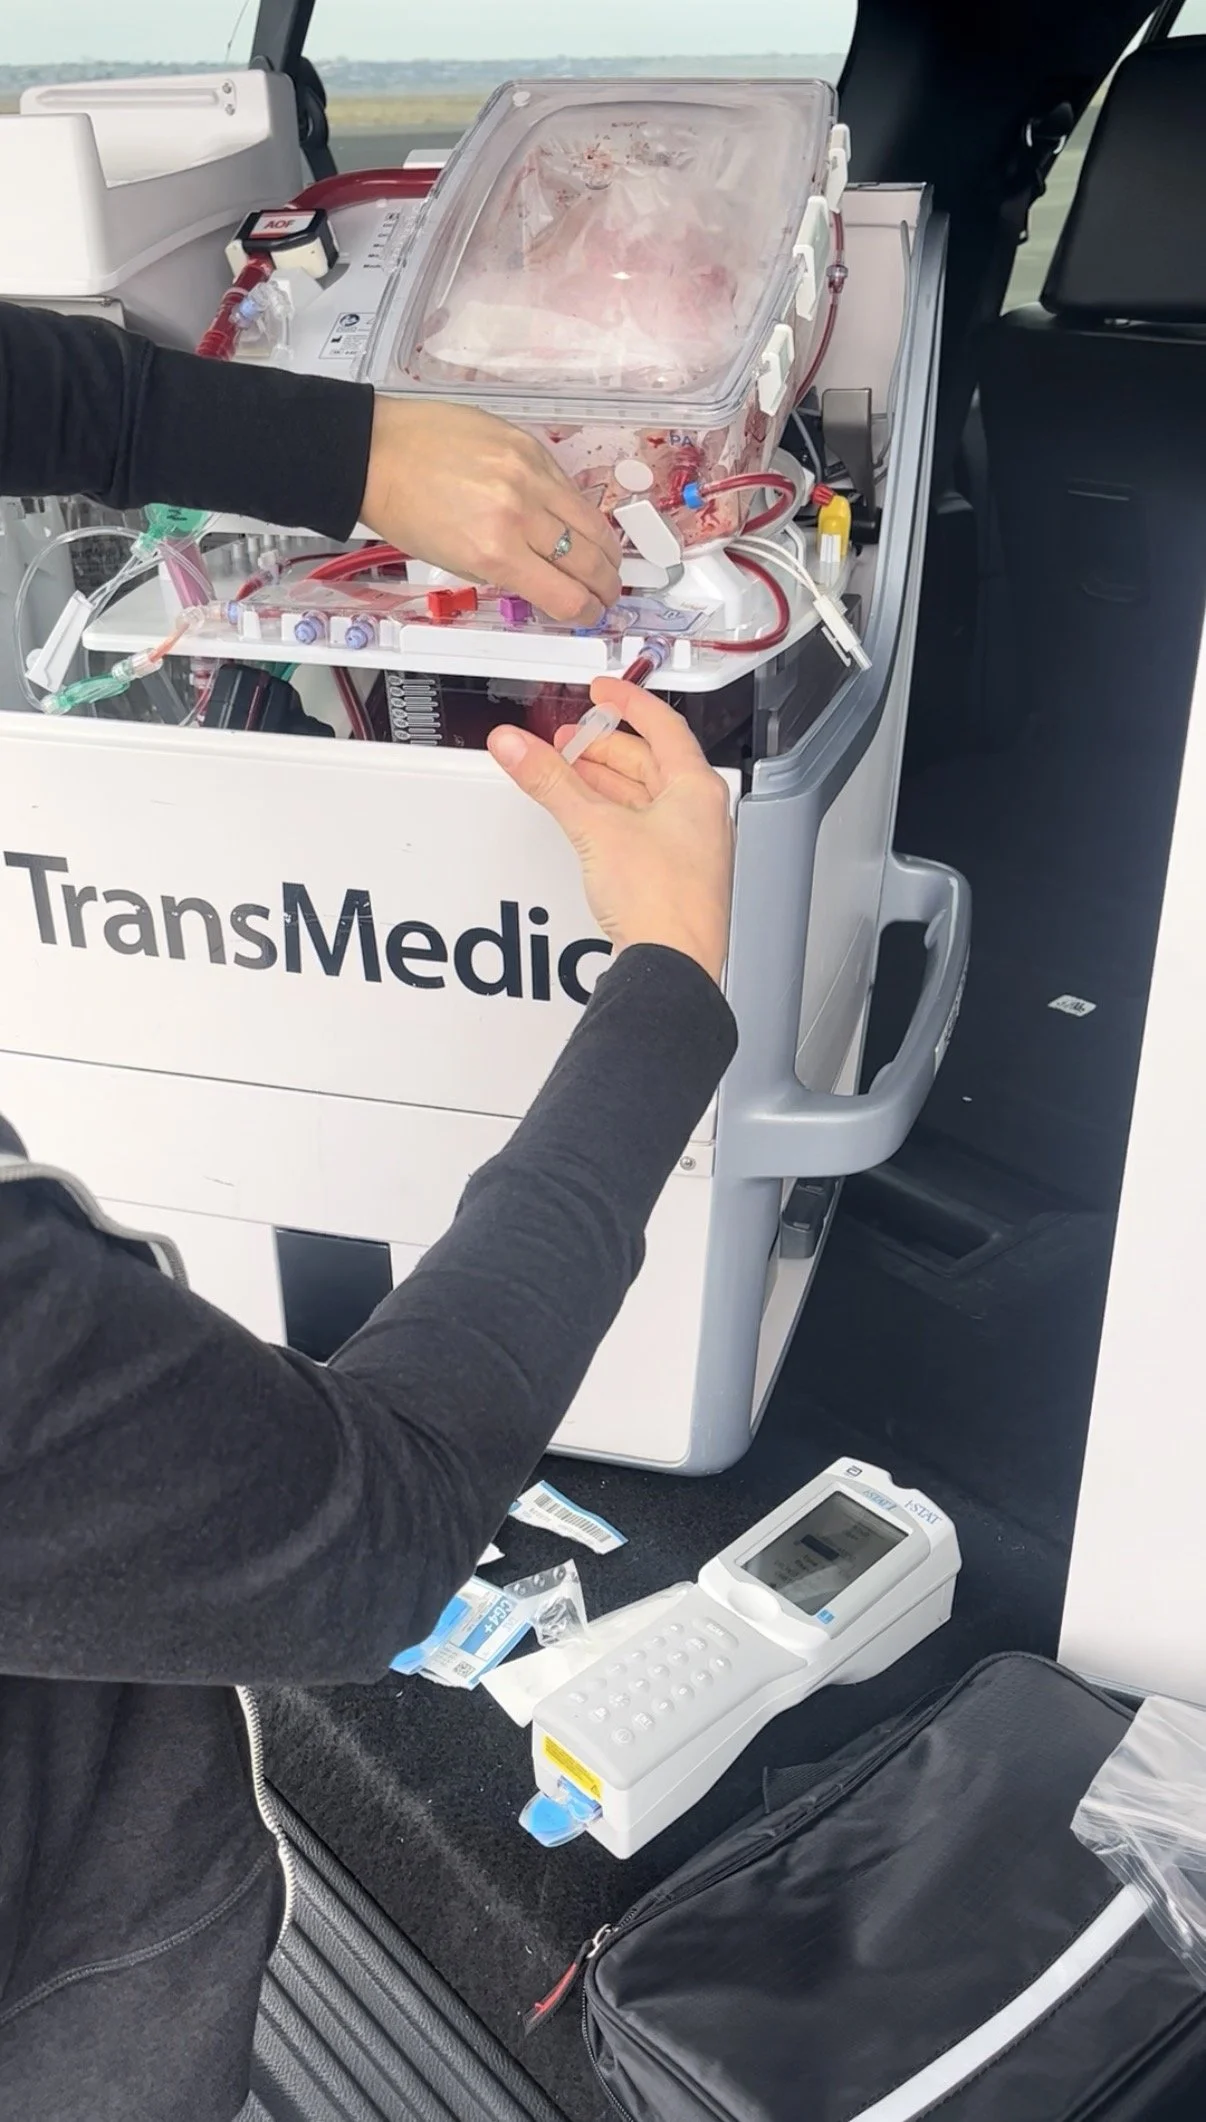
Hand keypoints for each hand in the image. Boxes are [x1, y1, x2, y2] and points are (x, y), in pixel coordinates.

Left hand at [360, 398, 621, 625]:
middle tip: (609, 593)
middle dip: (606, 585)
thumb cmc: (404, 509)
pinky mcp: (530, 445)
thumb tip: (545, 580)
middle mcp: (519, 514)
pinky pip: (569, 486)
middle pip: (588, 561)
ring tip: (608, 562)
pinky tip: (579, 522)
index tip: (589, 614)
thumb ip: (505, 570)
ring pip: (591, 522)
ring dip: (606, 550)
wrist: (377, 451)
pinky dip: (579, 511)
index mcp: (495, 552)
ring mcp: (529, 475)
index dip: (585, 613)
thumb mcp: (454, 561)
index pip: (565, 596)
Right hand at [487, 680, 733, 985]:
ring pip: (644, 799)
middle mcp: (701, 817)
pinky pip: (640, 832)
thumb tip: (518, 746)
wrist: (672, 966)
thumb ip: (550, 782)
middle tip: (569, 741)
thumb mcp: (594, 826)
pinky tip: (588, 824)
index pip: (663, 726)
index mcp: (696, 790)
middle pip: (649, 764)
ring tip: (568, 777)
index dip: (628, 702)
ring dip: (604, 784)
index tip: (603, 690)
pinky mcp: (673, 880)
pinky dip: (610, 817)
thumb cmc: (663, 901)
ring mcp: (690, 849)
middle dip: (604, 748)